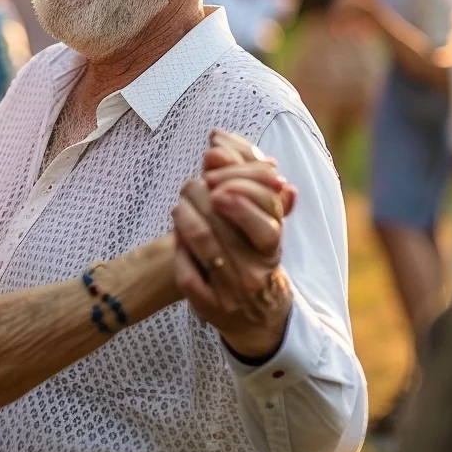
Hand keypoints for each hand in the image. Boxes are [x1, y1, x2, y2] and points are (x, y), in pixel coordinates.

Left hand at [172, 130, 295, 359]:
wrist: (258, 314)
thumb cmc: (253, 250)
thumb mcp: (259, 217)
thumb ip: (242, 174)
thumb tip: (216, 137)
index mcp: (273, 242)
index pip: (263, 209)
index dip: (237, 188)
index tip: (214, 177)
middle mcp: (257, 268)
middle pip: (221, 222)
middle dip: (198, 196)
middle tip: (191, 186)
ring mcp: (233, 290)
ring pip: (201, 243)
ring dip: (182, 216)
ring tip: (179, 206)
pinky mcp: (211, 307)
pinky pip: (187, 275)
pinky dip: (179, 251)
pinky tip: (178, 239)